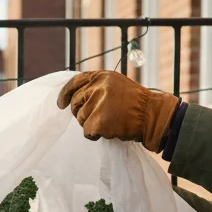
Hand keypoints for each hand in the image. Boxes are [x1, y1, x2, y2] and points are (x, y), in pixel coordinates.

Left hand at [56, 71, 179, 151]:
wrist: (151, 115)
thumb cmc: (135, 103)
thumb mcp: (115, 85)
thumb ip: (96, 87)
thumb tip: (74, 96)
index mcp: (101, 76)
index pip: (74, 82)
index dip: (65, 94)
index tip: (60, 104)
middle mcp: (97, 87)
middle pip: (75, 103)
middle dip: (80, 113)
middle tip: (94, 118)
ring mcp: (97, 104)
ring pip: (81, 119)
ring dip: (91, 124)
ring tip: (108, 122)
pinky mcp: (98, 121)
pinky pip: (87, 132)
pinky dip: (95, 135)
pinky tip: (108, 130)